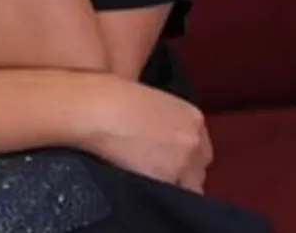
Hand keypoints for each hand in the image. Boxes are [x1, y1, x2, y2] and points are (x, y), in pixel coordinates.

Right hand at [73, 75, 212, 192]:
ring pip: (187, 187)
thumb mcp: (149, 104)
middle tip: (153, 171)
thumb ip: (166, 125)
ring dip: (169, 184)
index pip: (200, 150)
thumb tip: (163, 144)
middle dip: (180, 173)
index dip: (182, 158)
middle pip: (197, 170)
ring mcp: (184, 161)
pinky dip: (157, 194)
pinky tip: (137, 179)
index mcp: (193, 118)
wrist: (96, 108)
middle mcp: (194, 140)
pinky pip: (170, 197)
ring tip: (142, 176)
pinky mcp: (168, 179)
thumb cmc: (111, 98)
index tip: (166, 161)